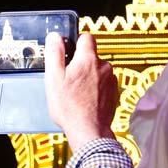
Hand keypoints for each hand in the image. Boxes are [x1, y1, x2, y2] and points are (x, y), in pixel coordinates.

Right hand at [44, 32, 116, 153]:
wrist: (89, 130)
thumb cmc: (69, 107)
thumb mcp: (53, 78)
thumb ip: (54, 54)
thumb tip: (55, 37)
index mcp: (88, 59)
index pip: (86, 37)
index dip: (76, 42)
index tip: (69, 52)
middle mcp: (103, 66)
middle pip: (91, 56)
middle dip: (80, 63)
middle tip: (68, 79)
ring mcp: (111, 80)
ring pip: (98, 70)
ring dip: (89, 76)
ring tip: (77, 92)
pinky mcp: (114, 92)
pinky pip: (104, 83)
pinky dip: (96, 88)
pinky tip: (86, 99)